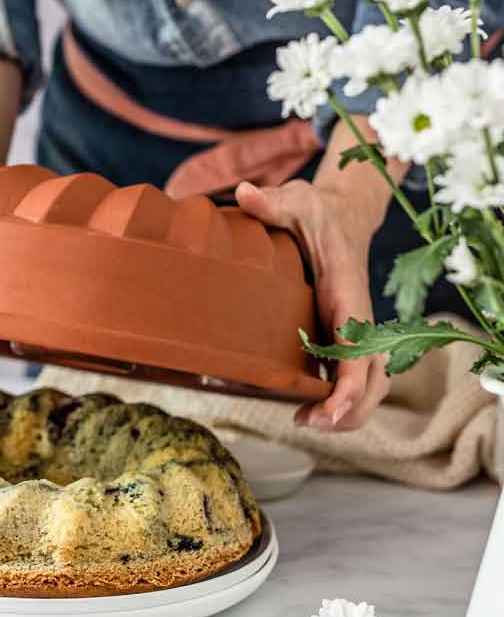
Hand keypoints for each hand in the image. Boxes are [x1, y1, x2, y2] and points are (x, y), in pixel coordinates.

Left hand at [237, 179, 389, 431]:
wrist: (341, 212)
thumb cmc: (317, 210)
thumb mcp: (296, 200)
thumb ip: (272, 201)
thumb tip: (244, 193)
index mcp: (347, 292)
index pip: (360, 346)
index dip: (350, 383)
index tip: (332, 409)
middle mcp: (358, 316)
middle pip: (373, 376)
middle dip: (351, 409)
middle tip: (310, 423)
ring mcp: (353, 327)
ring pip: (369, 381)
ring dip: (347, 409)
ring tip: (306, 421)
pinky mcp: (342, 333)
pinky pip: (352, 374)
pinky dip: (339, 398)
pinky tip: (308, 407)